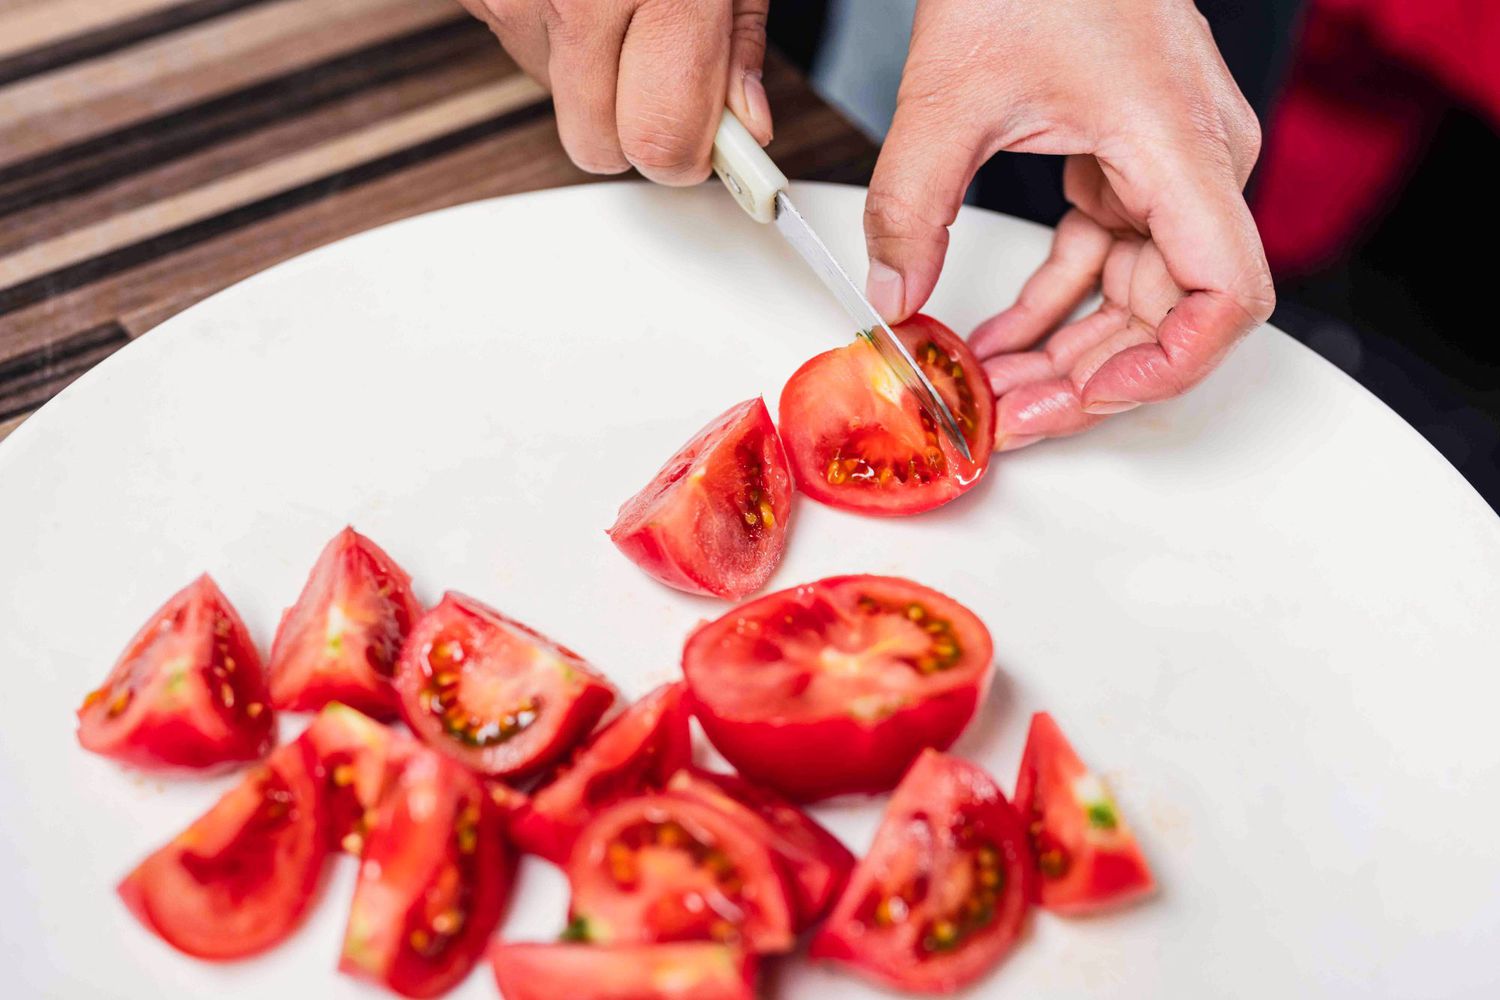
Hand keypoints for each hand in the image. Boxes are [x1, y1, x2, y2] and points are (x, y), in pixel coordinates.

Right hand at [458, 0, 771, 182]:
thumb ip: (735, 40)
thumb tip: (742, 125)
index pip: (663, 144)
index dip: (692, 151)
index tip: (714, 142)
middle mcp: (575, 0)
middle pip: (598, 148)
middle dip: (637, 126)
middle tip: (665, 67)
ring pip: (558, 104)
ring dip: (591, 75)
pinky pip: (521, 54)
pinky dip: (553, 34)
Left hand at [862, 0, 1275, 449]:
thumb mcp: (950, 94)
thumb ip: (912, 204)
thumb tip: (893, 297)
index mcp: (1181, 145)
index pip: (1227, 293)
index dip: (1167, 365)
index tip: (1092, 397)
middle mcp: (1195, 163)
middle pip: (1168, 312)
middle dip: (1086, 376)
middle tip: (1008, 417)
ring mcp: (1167, 164)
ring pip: (1133, 295)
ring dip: (1063, 350)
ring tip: (990, 392)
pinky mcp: (1129, 162)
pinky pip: (1102, 256)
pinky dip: (1052, 301)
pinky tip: (997, 339)